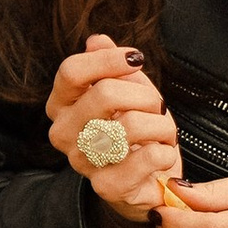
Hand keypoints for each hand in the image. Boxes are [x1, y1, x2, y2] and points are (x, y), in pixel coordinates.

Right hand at [47, 32, 180, 215]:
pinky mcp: (107, 187)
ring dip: (161, 125)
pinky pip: (147, 156)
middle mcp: (64, 134)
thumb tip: (96, 40)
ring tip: (163, 133)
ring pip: (129, 124)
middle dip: (144, 95)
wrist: (151, 179)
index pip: (71, 71)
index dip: (108, 59)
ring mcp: (82, 163)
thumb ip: (111, 66)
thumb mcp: (128, 90)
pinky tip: (162, 154)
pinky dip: (166, 151)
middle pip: (104, 94)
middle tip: (156, 107)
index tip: (136, 59)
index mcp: (62, 106)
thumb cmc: (137, 132)